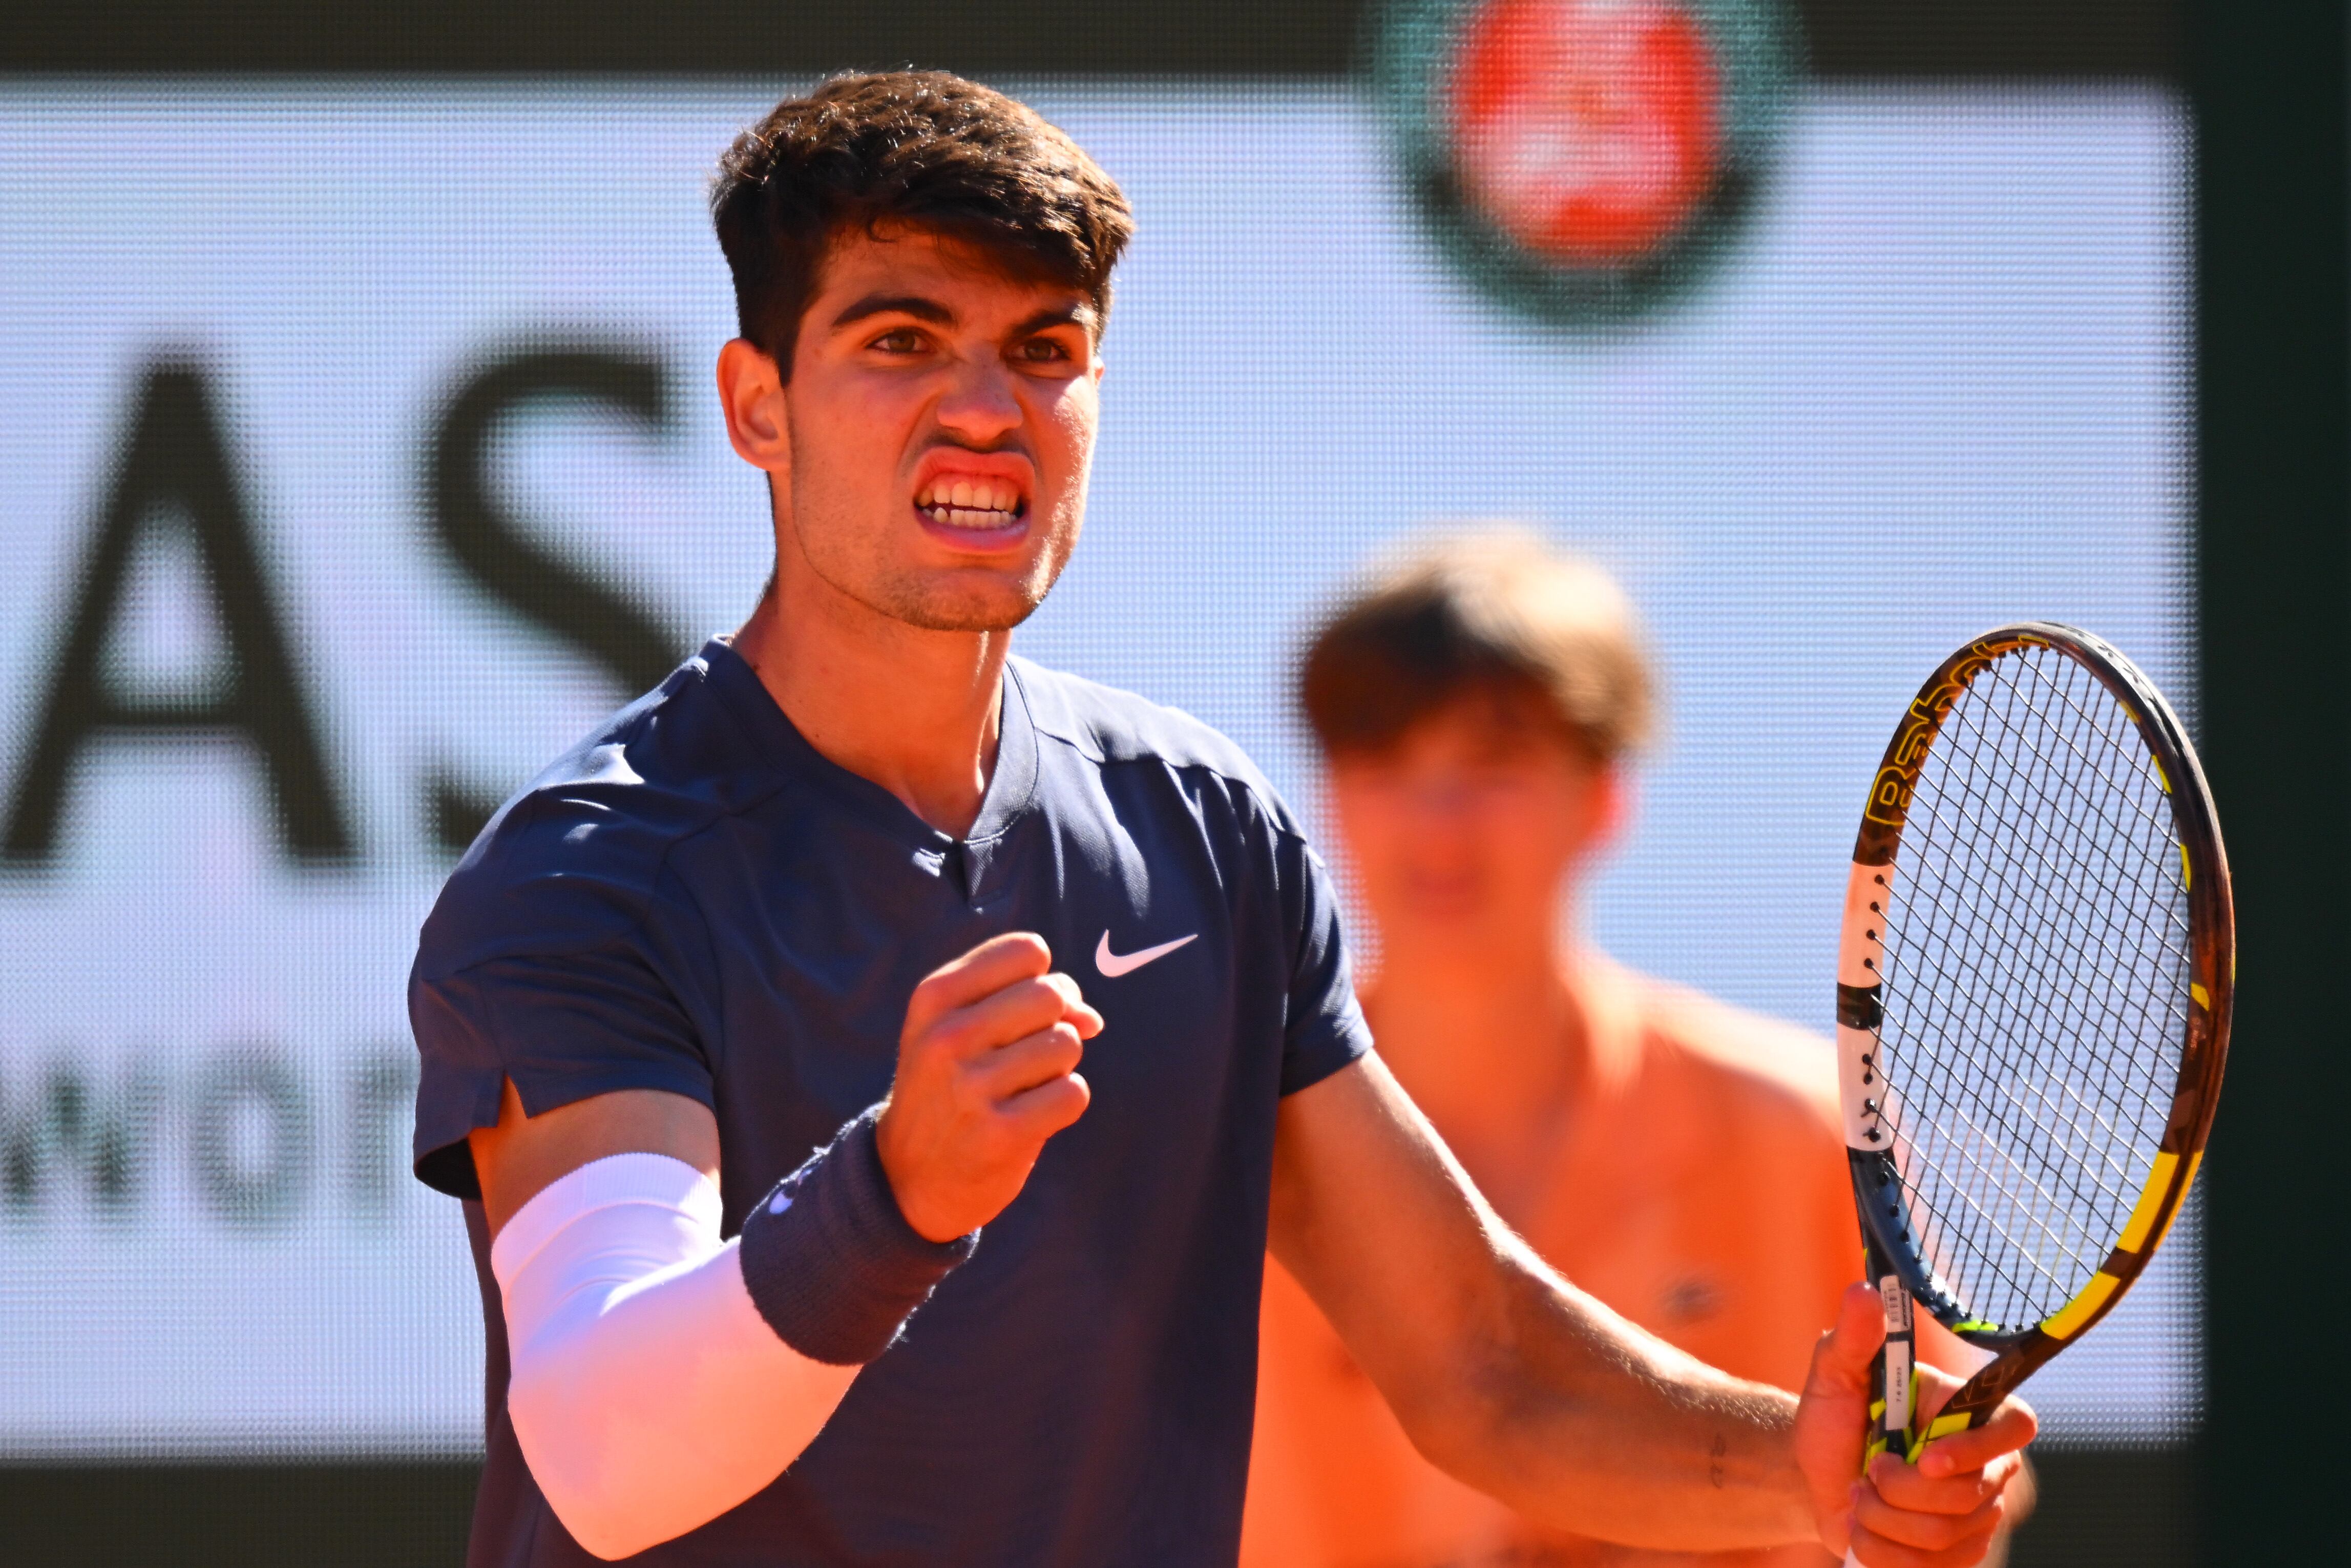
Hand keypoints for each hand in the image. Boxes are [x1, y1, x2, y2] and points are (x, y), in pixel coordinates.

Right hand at [874, 932, 1103, 1241]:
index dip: (1043, 977)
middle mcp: (947, 1037)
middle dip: (1057, 1020)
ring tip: (1025, 1085)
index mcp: (934, 997)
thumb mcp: (959, 1027)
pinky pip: (1073, 1093)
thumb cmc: (949, 1086)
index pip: (1027, 951)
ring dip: (1060, 1065)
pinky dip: (1065, 1101)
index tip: (1024, 1008)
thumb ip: (1025, 1000)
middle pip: (1052, 995)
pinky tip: (1033, 1113)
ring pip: (1067, 1043)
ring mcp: (972, 1087)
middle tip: (1031, 1051)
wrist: (908, 1177)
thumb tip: (1092, 1019)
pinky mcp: (1001, 1134)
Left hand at [1796, 1284, 2036, 1566]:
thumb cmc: (1831, 1418)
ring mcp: (1978, 1515)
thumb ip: (1854, 1337)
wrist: (1811, 1478)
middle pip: (1967, 1495)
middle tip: (1867, 1473)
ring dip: (1881, 1521)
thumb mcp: (1834, 1373)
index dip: (1977, 1449)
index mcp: (1969, 1411)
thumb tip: (1864, 1290)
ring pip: (1943, 1536)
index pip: (2017, 1424)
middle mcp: (1987, 1464)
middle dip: (1897, 1490)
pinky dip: (1884, 1554)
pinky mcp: (1960, 1554)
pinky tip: (1866, 1532)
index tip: (1926, 1459)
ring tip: (1860, 1499)